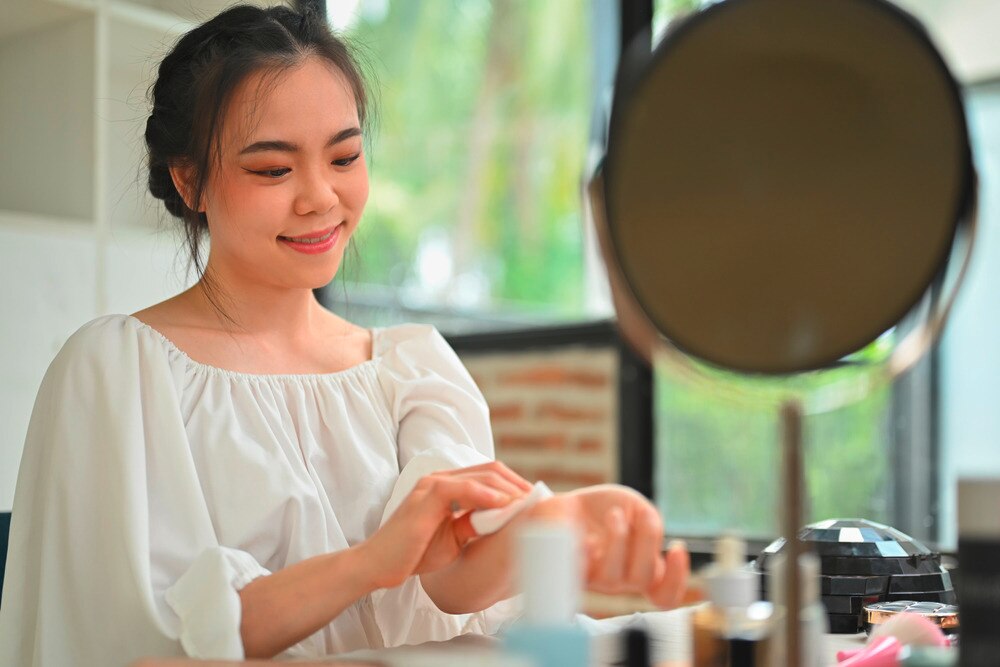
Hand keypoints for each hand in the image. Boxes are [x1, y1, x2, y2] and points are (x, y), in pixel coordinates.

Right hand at [360, 462, 531, 589]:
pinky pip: (463, 488)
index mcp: (446, 486)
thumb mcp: (453, 537)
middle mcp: (440, 479)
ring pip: (481, 476)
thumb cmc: (413, 553)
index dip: (514, 486)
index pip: (488, 475)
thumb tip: (503, 520)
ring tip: (527, 504)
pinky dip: (487, 495)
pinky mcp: (426, 497)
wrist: (378, 565)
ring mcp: (432, 485)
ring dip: (508, 489)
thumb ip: (473, 523)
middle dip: (517, 484)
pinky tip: (504, 505)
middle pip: (490, 470)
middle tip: (537, 501)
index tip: (533, 502)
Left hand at [524, 484, 689, 607]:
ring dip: (619, 541)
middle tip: (641, 516)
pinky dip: (586, 553)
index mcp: (642, 567)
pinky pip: (579, 571)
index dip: (677, 579)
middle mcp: (621, 579)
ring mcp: (595, 578)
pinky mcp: (571, 570)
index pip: (664, 594)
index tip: (677, 548)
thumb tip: (648, 523)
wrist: (566, 506)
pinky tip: (588, 536)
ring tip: (614, 515)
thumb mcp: (633, 505)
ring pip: (613, 578)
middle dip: (647, 543)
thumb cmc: (604, 510)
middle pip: (642, 580)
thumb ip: (648, 518)